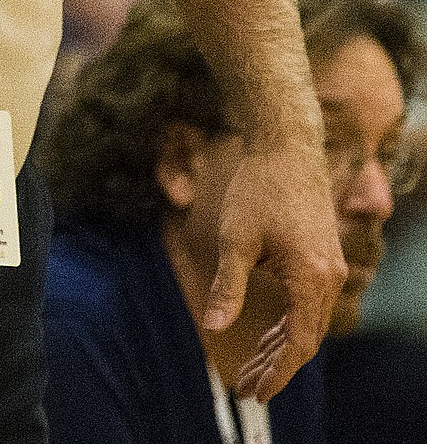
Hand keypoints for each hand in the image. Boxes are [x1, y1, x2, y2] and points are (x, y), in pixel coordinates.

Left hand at [204, 139, 345, 400]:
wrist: (286, 148)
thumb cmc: (257, 187)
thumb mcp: (235, 237)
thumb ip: (227, 285)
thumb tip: (212, 326)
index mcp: (310, 276)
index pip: (298, 343)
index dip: (276, 372)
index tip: (254, 393)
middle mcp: (328, 277)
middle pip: (305, 339)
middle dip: (274, 366)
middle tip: (244, 389)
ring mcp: (329, 268)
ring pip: (307, 324)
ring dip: (280, 348)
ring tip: (250, 370)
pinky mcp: (322, 258)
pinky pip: (308, 304)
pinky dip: (288, 324)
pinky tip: (266, 337)